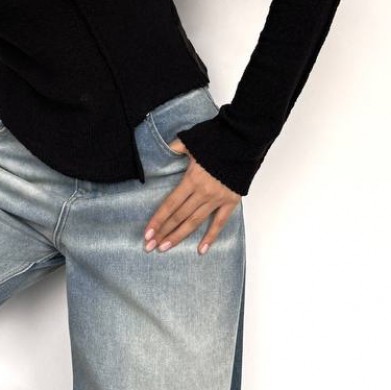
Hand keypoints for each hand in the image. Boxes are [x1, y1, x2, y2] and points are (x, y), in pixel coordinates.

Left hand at [144, 138, 240, 254]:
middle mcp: (203, 192)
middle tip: (150, 246)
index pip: (170, 204)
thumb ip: (175, 147)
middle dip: (163, 232)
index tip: (147, 233)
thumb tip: (163, 149)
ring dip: (179, 236)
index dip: (158, 219)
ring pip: (195, 222)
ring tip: (165, 248)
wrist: (243, 141)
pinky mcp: (231, 202)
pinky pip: (219, 222)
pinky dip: (210, 237)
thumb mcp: (191, 141)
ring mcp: (217, 199)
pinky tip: (201, 250)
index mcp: (191, 179)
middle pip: (179, 216)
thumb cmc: (217, 139)